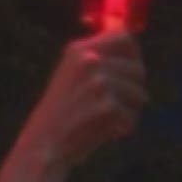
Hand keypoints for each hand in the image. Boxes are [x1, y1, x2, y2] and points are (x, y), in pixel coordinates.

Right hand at [16, 32, 147, 171]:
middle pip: (137, 68)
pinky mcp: (107, 105)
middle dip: (134, 90)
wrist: (41, 146)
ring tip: (105, 122)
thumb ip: (98, 57)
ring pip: (139, 94)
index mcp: (78, 51)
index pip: (124, 38)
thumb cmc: (60, 115)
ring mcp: (98, 82)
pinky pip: (132, 117)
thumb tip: (126, 35)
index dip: (134, 55)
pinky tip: (102, 132)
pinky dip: (122, 129)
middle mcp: (89, 61)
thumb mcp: (72, 76)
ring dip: (129, 112)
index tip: (131, 71)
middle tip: (115, 106)